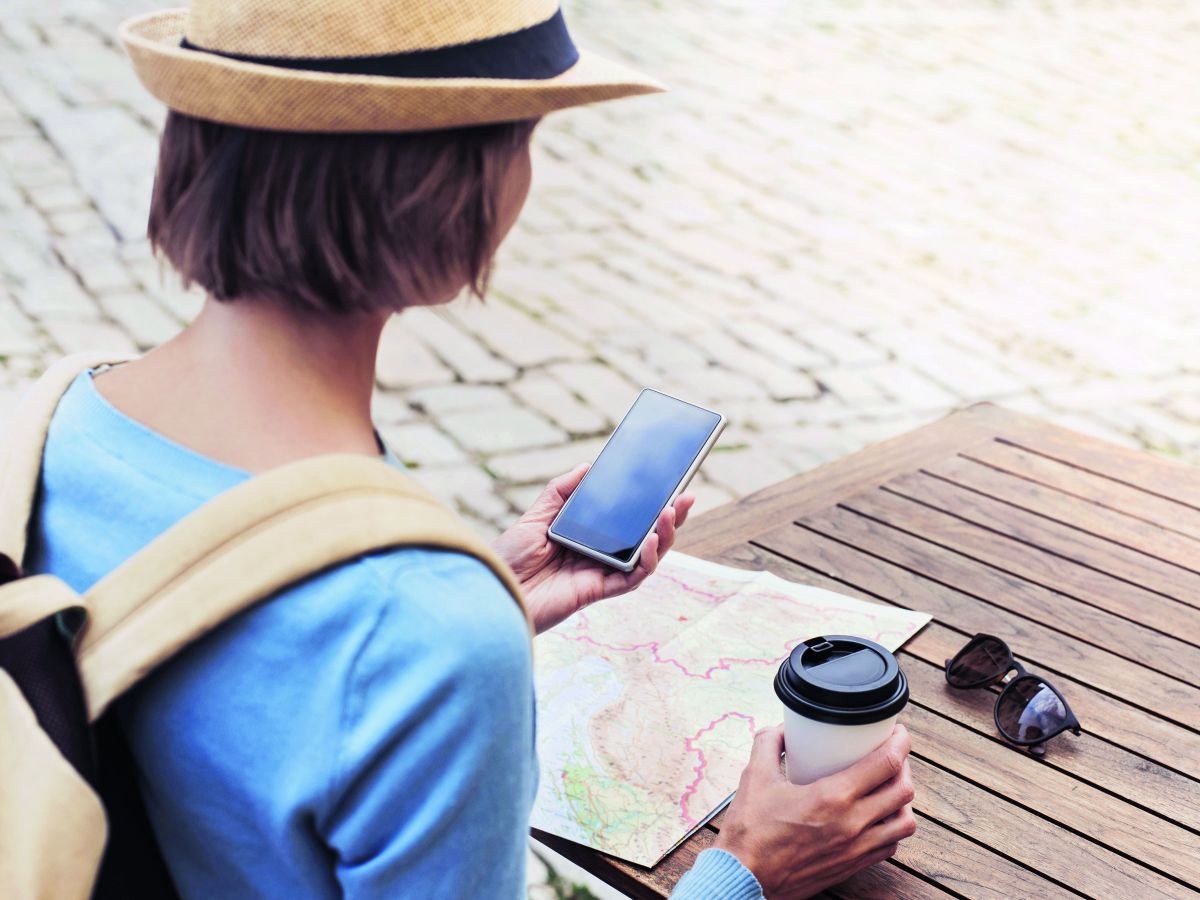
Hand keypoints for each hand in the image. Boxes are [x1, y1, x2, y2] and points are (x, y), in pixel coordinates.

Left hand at [493, 464, 695, 634]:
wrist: (492, 590)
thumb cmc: (509, 558)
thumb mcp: (536, 516)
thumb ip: (561, 492)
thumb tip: (588, 467)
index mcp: (587, 537)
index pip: (626, 520)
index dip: (649, 505)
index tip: (668, 483)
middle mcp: (599, 556)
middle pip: (645, 537)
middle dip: (671, 518)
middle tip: (687, 495)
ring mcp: (601, 574)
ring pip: (647, 558)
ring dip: (666, 535)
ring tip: (673, 511)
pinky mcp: (599, 591)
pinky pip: (633, 578)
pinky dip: (648, 560)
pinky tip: (652, 541)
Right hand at [714, 725, 916, 898]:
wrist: (746, 877)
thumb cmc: (750, 830)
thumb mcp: (755, 777)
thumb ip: (768, 744)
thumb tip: (781, 729)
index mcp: (833, 797)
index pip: (886, 763)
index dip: (900, 742)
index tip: (897, 732)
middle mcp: (853, 823)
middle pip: (903, 790)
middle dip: (904, 766)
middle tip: (893, 754)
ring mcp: (856, 848)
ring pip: (905, 822)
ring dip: (903, 800)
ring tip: (891, 787)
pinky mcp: (853, 866)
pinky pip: (890, 846)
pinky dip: (892, 828)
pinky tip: (879, 818)